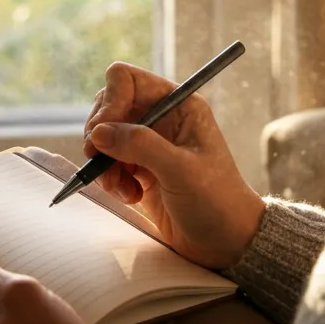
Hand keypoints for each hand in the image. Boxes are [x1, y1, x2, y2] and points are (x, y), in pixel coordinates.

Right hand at [84, 62, 265, 269]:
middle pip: (109, 106)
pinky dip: (110, 179)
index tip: (102, 132)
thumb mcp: (181, 170)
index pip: (127, 80)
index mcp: (178, 105)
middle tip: (101, 161)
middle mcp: (161, 118)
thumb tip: (98, 132)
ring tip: (122, 187)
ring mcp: (149, 144)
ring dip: (104, 162)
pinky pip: (109, 162)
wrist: (226, 242)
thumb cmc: (216, 202)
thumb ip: (140, 145)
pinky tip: (130, 195)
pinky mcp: (140, 169)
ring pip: (104, 136)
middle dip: (100, 134)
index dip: (110, 101)